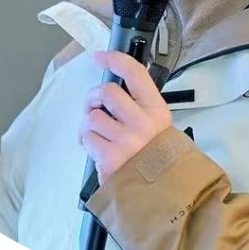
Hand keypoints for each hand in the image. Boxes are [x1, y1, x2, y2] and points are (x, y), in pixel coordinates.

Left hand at [80, 50, 171, 183]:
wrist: (160, 192)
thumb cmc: (154, 156)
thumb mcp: (156, 126)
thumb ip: (139, 106)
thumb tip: (111, 86)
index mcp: (156, 110)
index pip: (135, 74)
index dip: (114, 59)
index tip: (99, 57)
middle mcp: (142, 123)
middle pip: (106, 92)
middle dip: (93, 98)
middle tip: (94, 107)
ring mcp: (126, 141)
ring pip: (92, 117)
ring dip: (89, 125)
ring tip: (97, 135)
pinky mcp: (110, 158)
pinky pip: (87, 138)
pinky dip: (88, 142)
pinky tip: (97, 149)